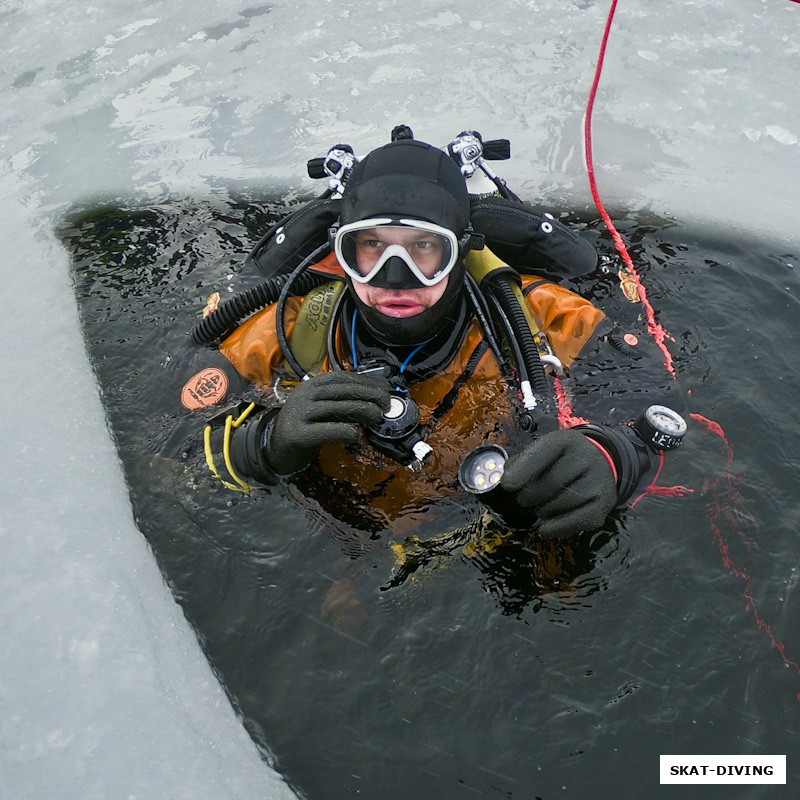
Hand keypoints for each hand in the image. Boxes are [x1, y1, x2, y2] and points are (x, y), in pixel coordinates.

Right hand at [264, 371, 391, 474]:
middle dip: (368, 395)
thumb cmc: (304, 426)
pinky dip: (345, 432)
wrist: (274, 448)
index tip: (384, 388)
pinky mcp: (298, 434)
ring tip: (377, 416)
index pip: (341, 378)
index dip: (365, 382)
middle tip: (386, 403)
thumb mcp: (319, 407)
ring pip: (337, 408)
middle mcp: (304, 395)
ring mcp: (300, 413)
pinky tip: (356, 435)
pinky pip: (327, 430)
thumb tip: (373, 397)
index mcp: (311, 385)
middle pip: (341, 391)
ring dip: (361, 411)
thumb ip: (340, 401)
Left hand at [500, 429, 616, 536]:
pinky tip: (546, 526)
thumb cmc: (562, 459)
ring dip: (543, 511)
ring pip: (562, 503)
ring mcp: (599, 481)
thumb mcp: (545, 451)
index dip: (522, 471)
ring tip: (539, 508)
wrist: (601, 462)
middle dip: (529, 496)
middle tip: (523, 500)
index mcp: (566, 441)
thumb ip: (523, 462)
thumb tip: (506, 481)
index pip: (542, 454)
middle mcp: (586, 458)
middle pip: (551, 483)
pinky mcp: (605, 504)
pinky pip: (576, 521)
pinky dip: (556, 527)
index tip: (508, 485)